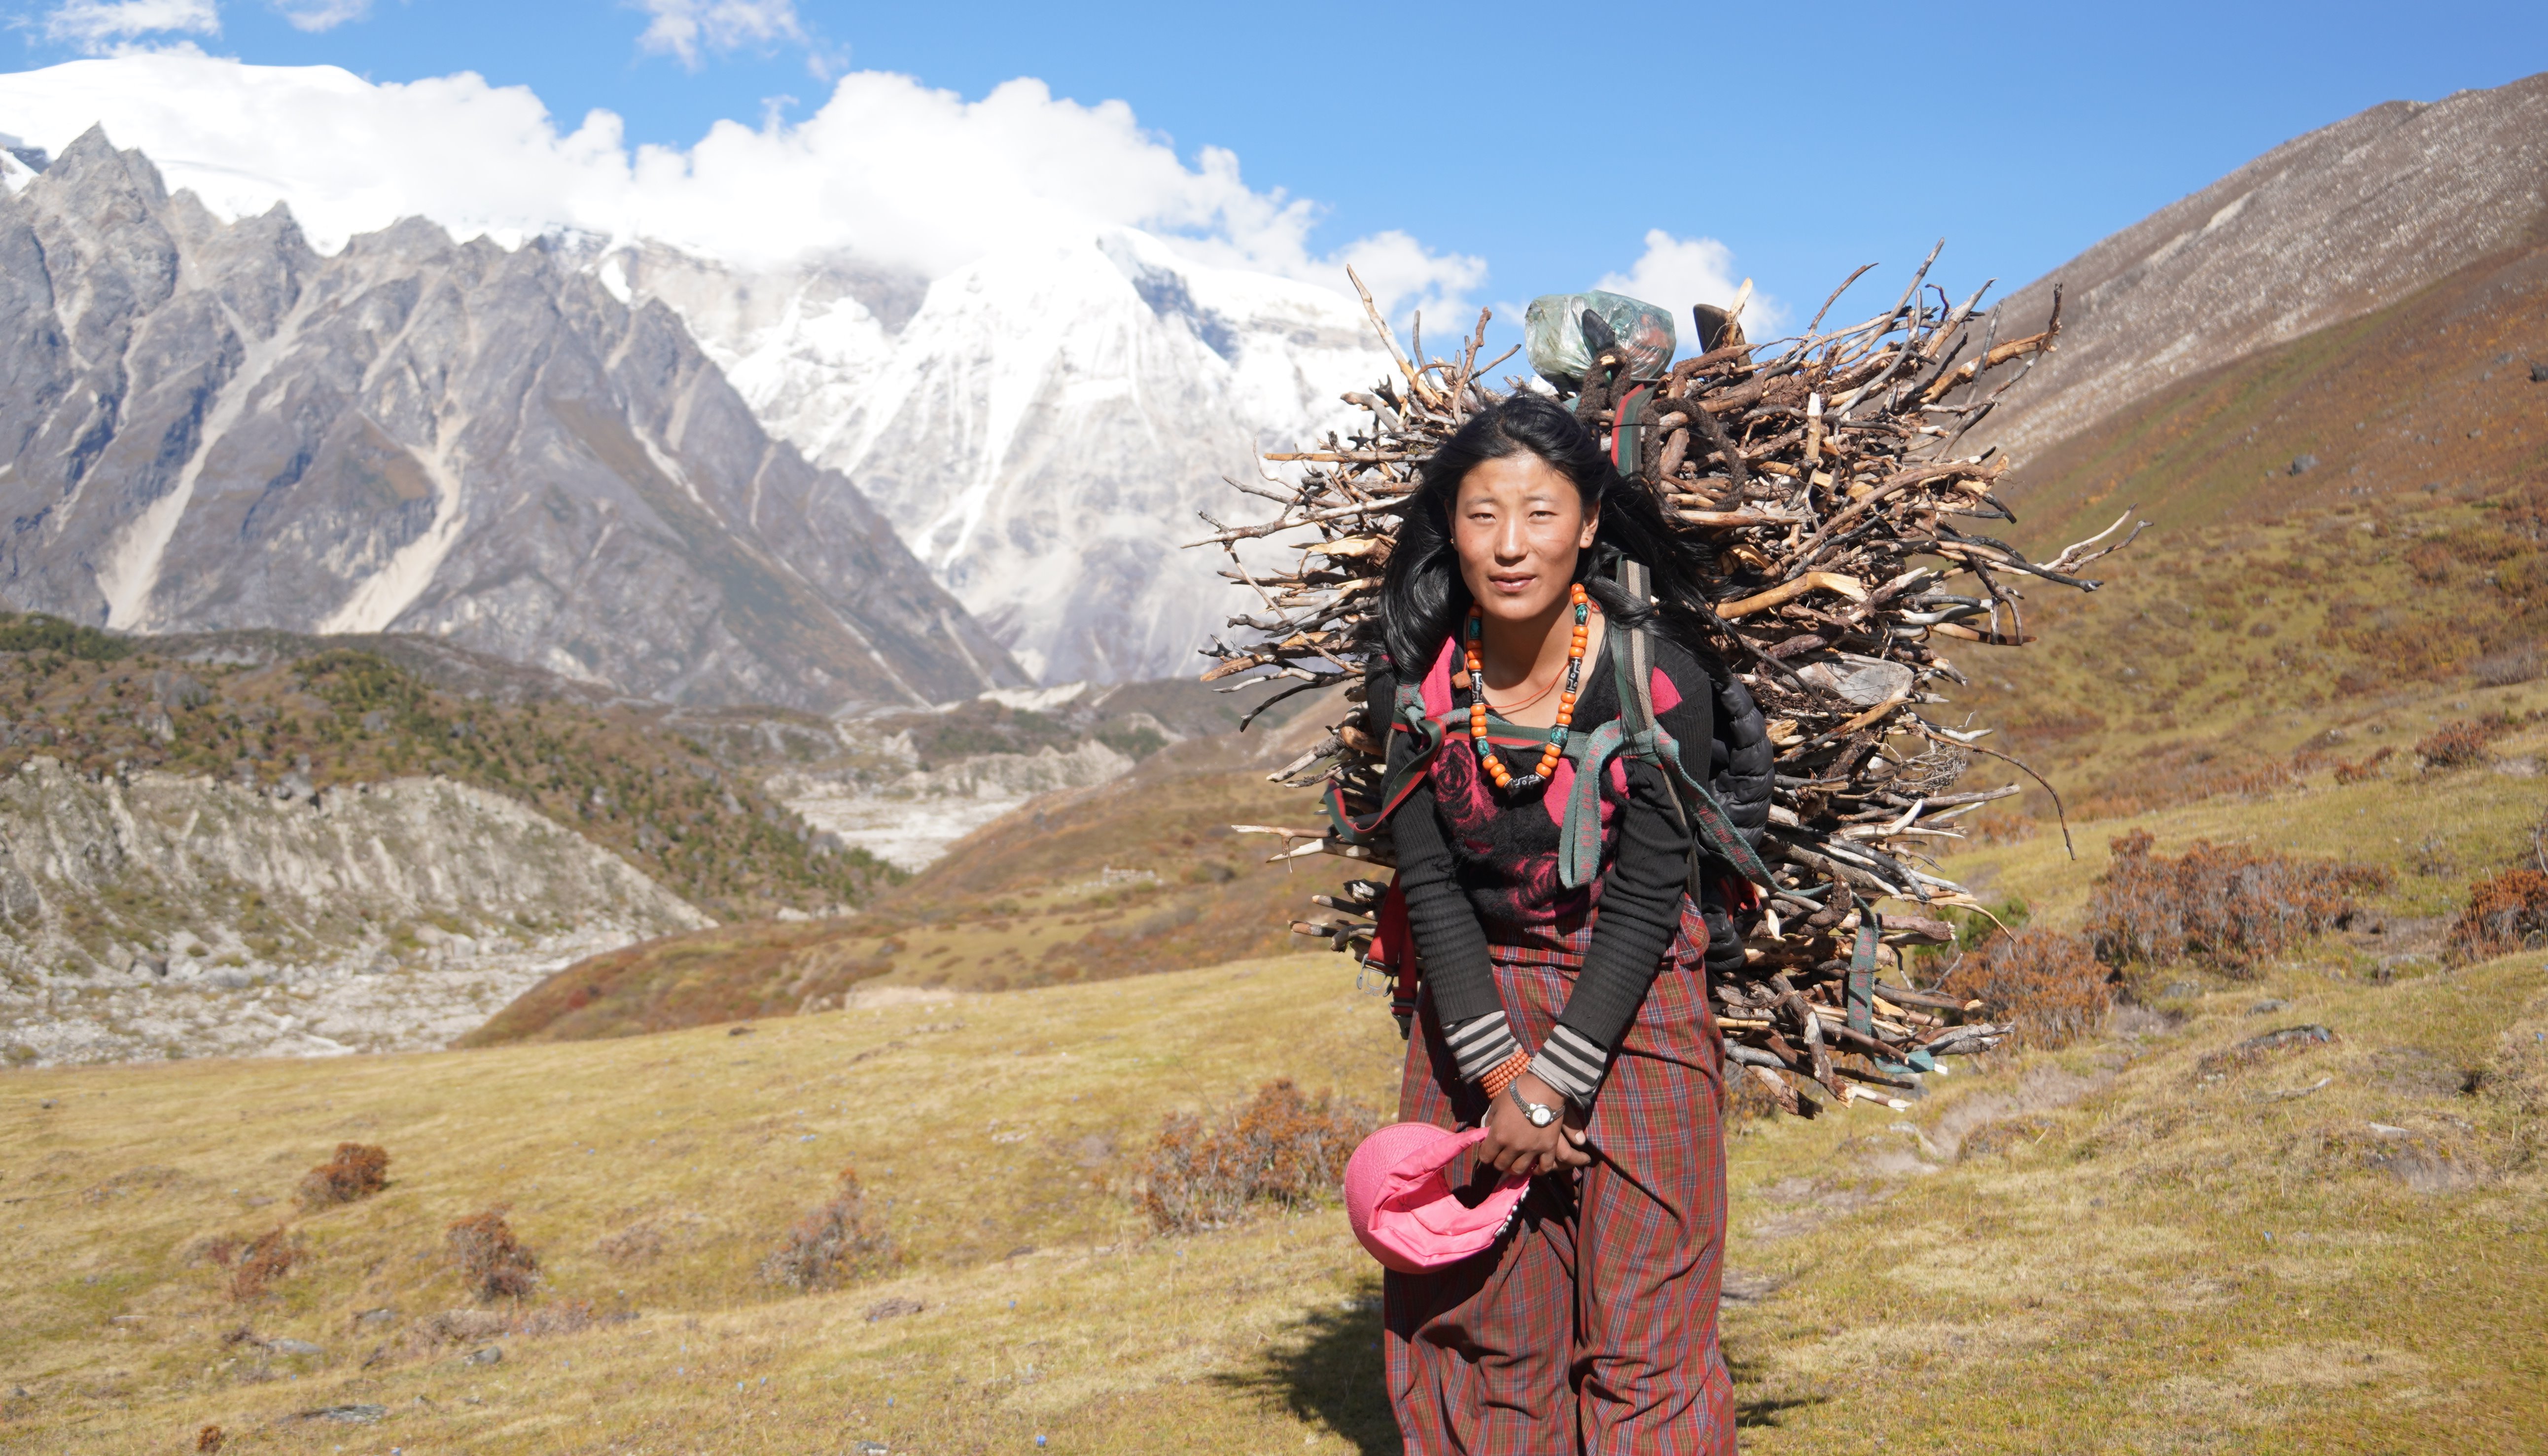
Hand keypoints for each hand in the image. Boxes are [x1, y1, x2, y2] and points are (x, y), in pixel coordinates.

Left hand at [1476, 1071, 1593, 1178]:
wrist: (1543, 1088)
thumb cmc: (1516, 1093)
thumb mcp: (1496, 1105)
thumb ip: (1490, 1120)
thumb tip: (1487, 1131)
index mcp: (1498, 1136)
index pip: (1485, 1157)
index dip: (1485, 1154)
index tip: (1488, 1150)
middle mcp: (1514, 1147)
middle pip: (1501, 1165)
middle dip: (1498, 1161)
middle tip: (1502, 1155)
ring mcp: (1532, 1150)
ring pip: (1519, 1170)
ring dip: (1514, 1168)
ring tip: (1515, 1162)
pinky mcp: (1548, 1148)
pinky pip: (1544, 1168)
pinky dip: (1538, 1170)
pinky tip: (1534, 1167)